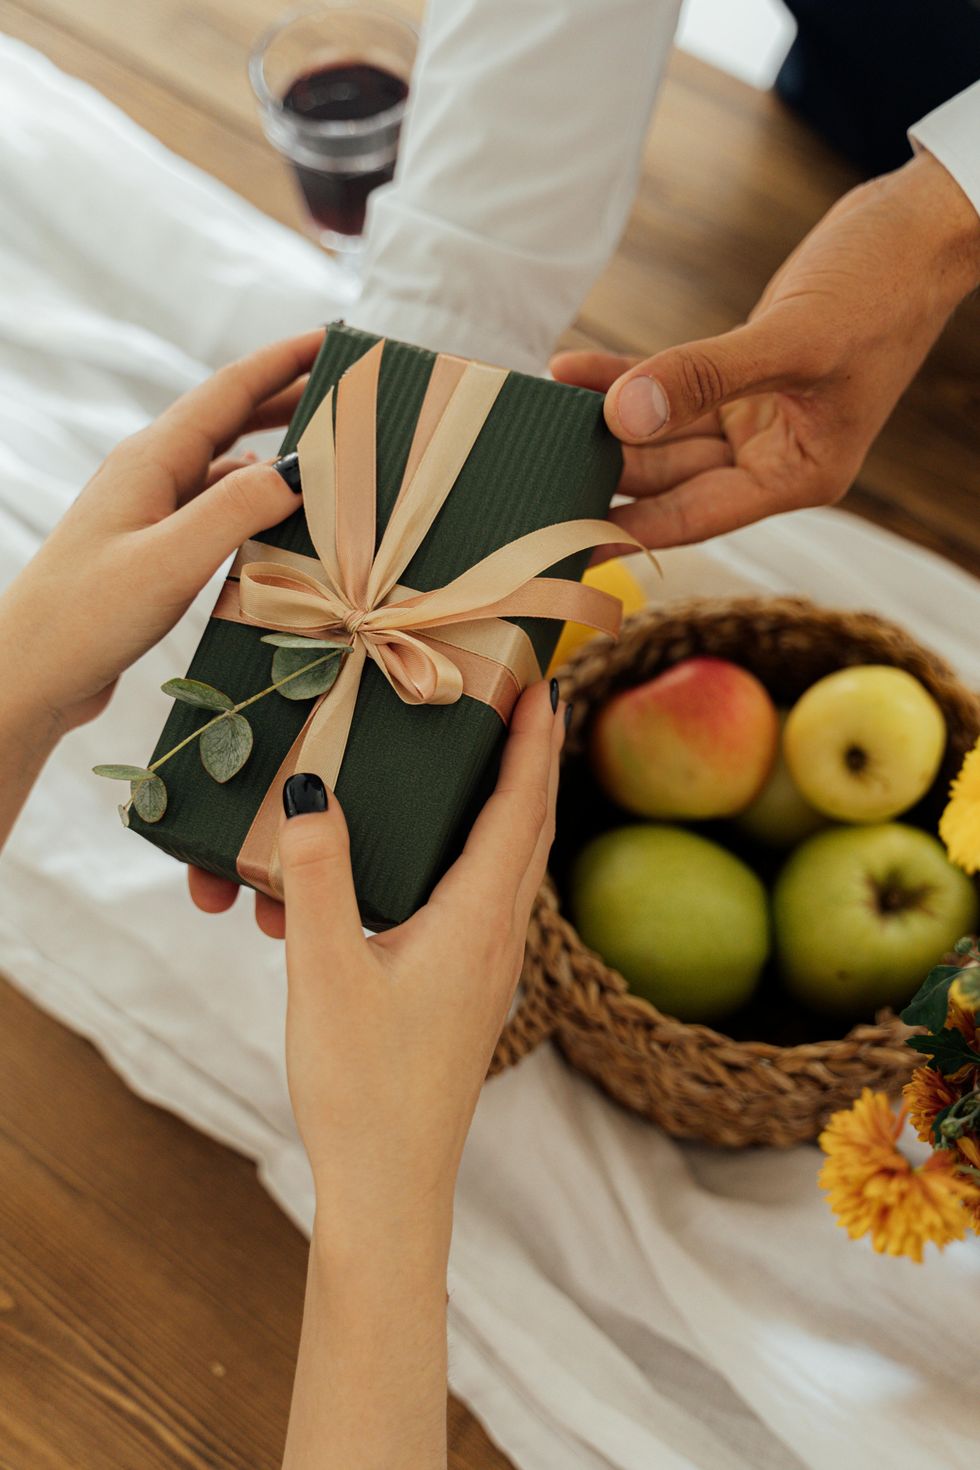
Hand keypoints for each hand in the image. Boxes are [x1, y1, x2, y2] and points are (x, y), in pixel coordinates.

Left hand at [0, 330, 322, 736]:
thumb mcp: (171, 560)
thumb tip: (300, 467)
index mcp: (151, 459)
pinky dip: (254, 505)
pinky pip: (214, 510)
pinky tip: (277, 520)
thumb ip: (237, 510)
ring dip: (275, 455)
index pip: (229, 390)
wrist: (29, 676)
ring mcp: (147, 512)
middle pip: (229, 420)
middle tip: (347, 395)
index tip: (334, 339)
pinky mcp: (150, 551)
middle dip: (288, 400)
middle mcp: (149, 474)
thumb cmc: (86, 617)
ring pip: (224, 468)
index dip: (283, 360)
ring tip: (328, 457)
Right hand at [275, 681, 565, 1469]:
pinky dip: (475, 854)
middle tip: (518, 700)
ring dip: (507, 805)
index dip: (534, 740)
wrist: (391, 1186)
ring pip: (511, 864)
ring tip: (484, 760)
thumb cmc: (362, 1086)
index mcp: (478, 920)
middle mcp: (499, 937)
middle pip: (530, 827)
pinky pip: (485, 898)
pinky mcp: (468, 990)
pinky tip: (431, 858)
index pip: (521, 807)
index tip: (541, 679)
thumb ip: (318, 877)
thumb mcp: (325, 971)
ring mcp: (489, 966)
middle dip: (529, 759)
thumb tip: (312, 789)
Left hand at [552, 151, 979, 549]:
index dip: (627, 527)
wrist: (917, 228)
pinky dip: (623, 378)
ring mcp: (753, 421)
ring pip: (661, 434)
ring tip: (538, 410)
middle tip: (531, 462)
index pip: (696, 516)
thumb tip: (623, 416)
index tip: (560, 535)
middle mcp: (772, 459)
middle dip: (604, 467)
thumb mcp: (793, 340)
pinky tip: (572, 370)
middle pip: (669, 478)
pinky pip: (667, 389)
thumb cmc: (882, 287)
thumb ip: (706, 378)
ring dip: (603, 420)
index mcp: (798, 475)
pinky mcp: (737, 381)